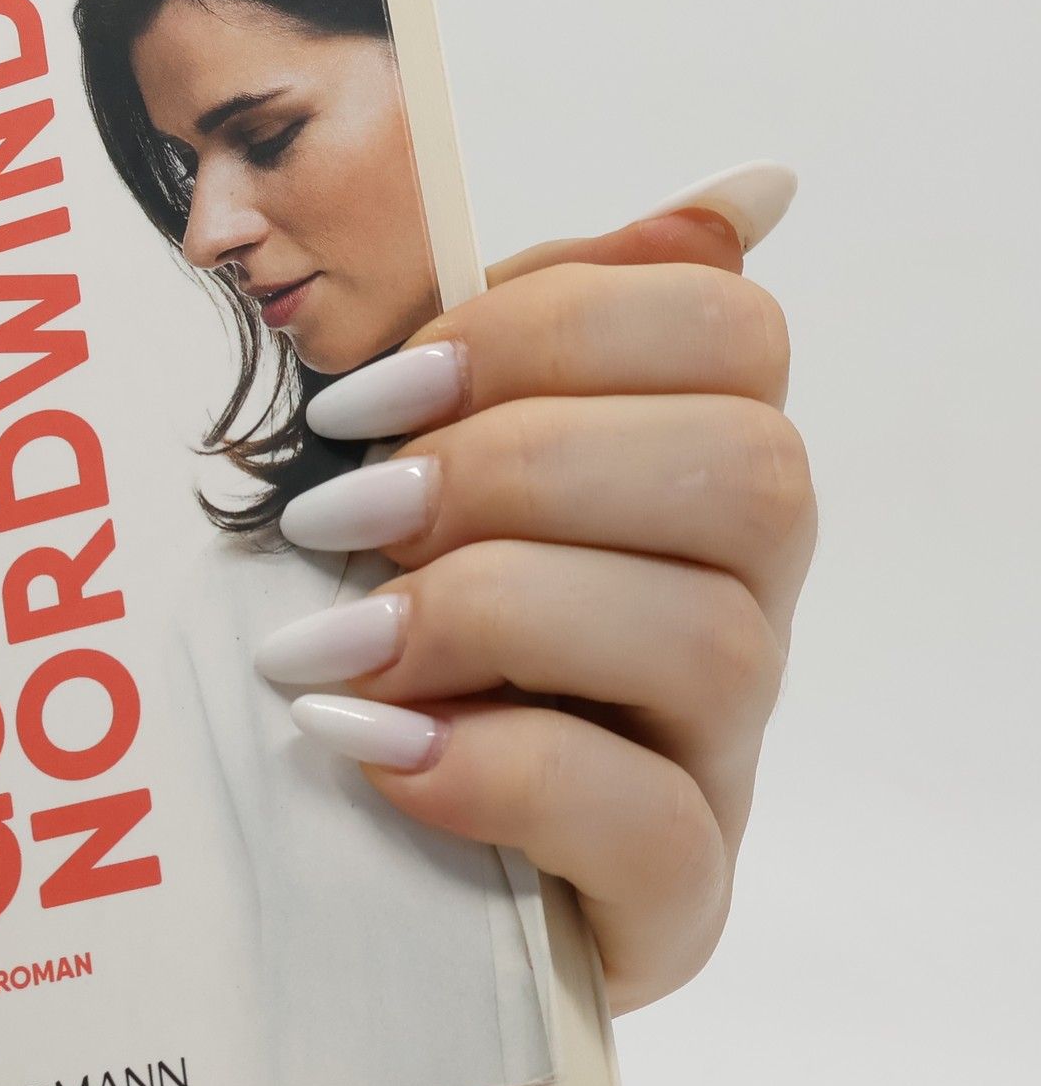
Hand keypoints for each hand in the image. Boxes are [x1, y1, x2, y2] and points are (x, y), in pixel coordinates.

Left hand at [255, 169, 814, 1013]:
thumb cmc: (398, 620)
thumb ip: (551, 324)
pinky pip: (652, 823)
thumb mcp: (441, 454)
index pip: (730, 330)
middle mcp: (739, 601)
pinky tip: (366, 742)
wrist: (354, 848)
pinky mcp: (671, 898)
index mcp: (689, 468)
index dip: (549, 331)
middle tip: (345, 514)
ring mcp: (718, 756)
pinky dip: (493, 769)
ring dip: (485, 612)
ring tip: (327, 642)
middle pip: (747, 474)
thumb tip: (758, 188)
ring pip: (710, 638)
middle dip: (517, 468)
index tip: (374, 393)